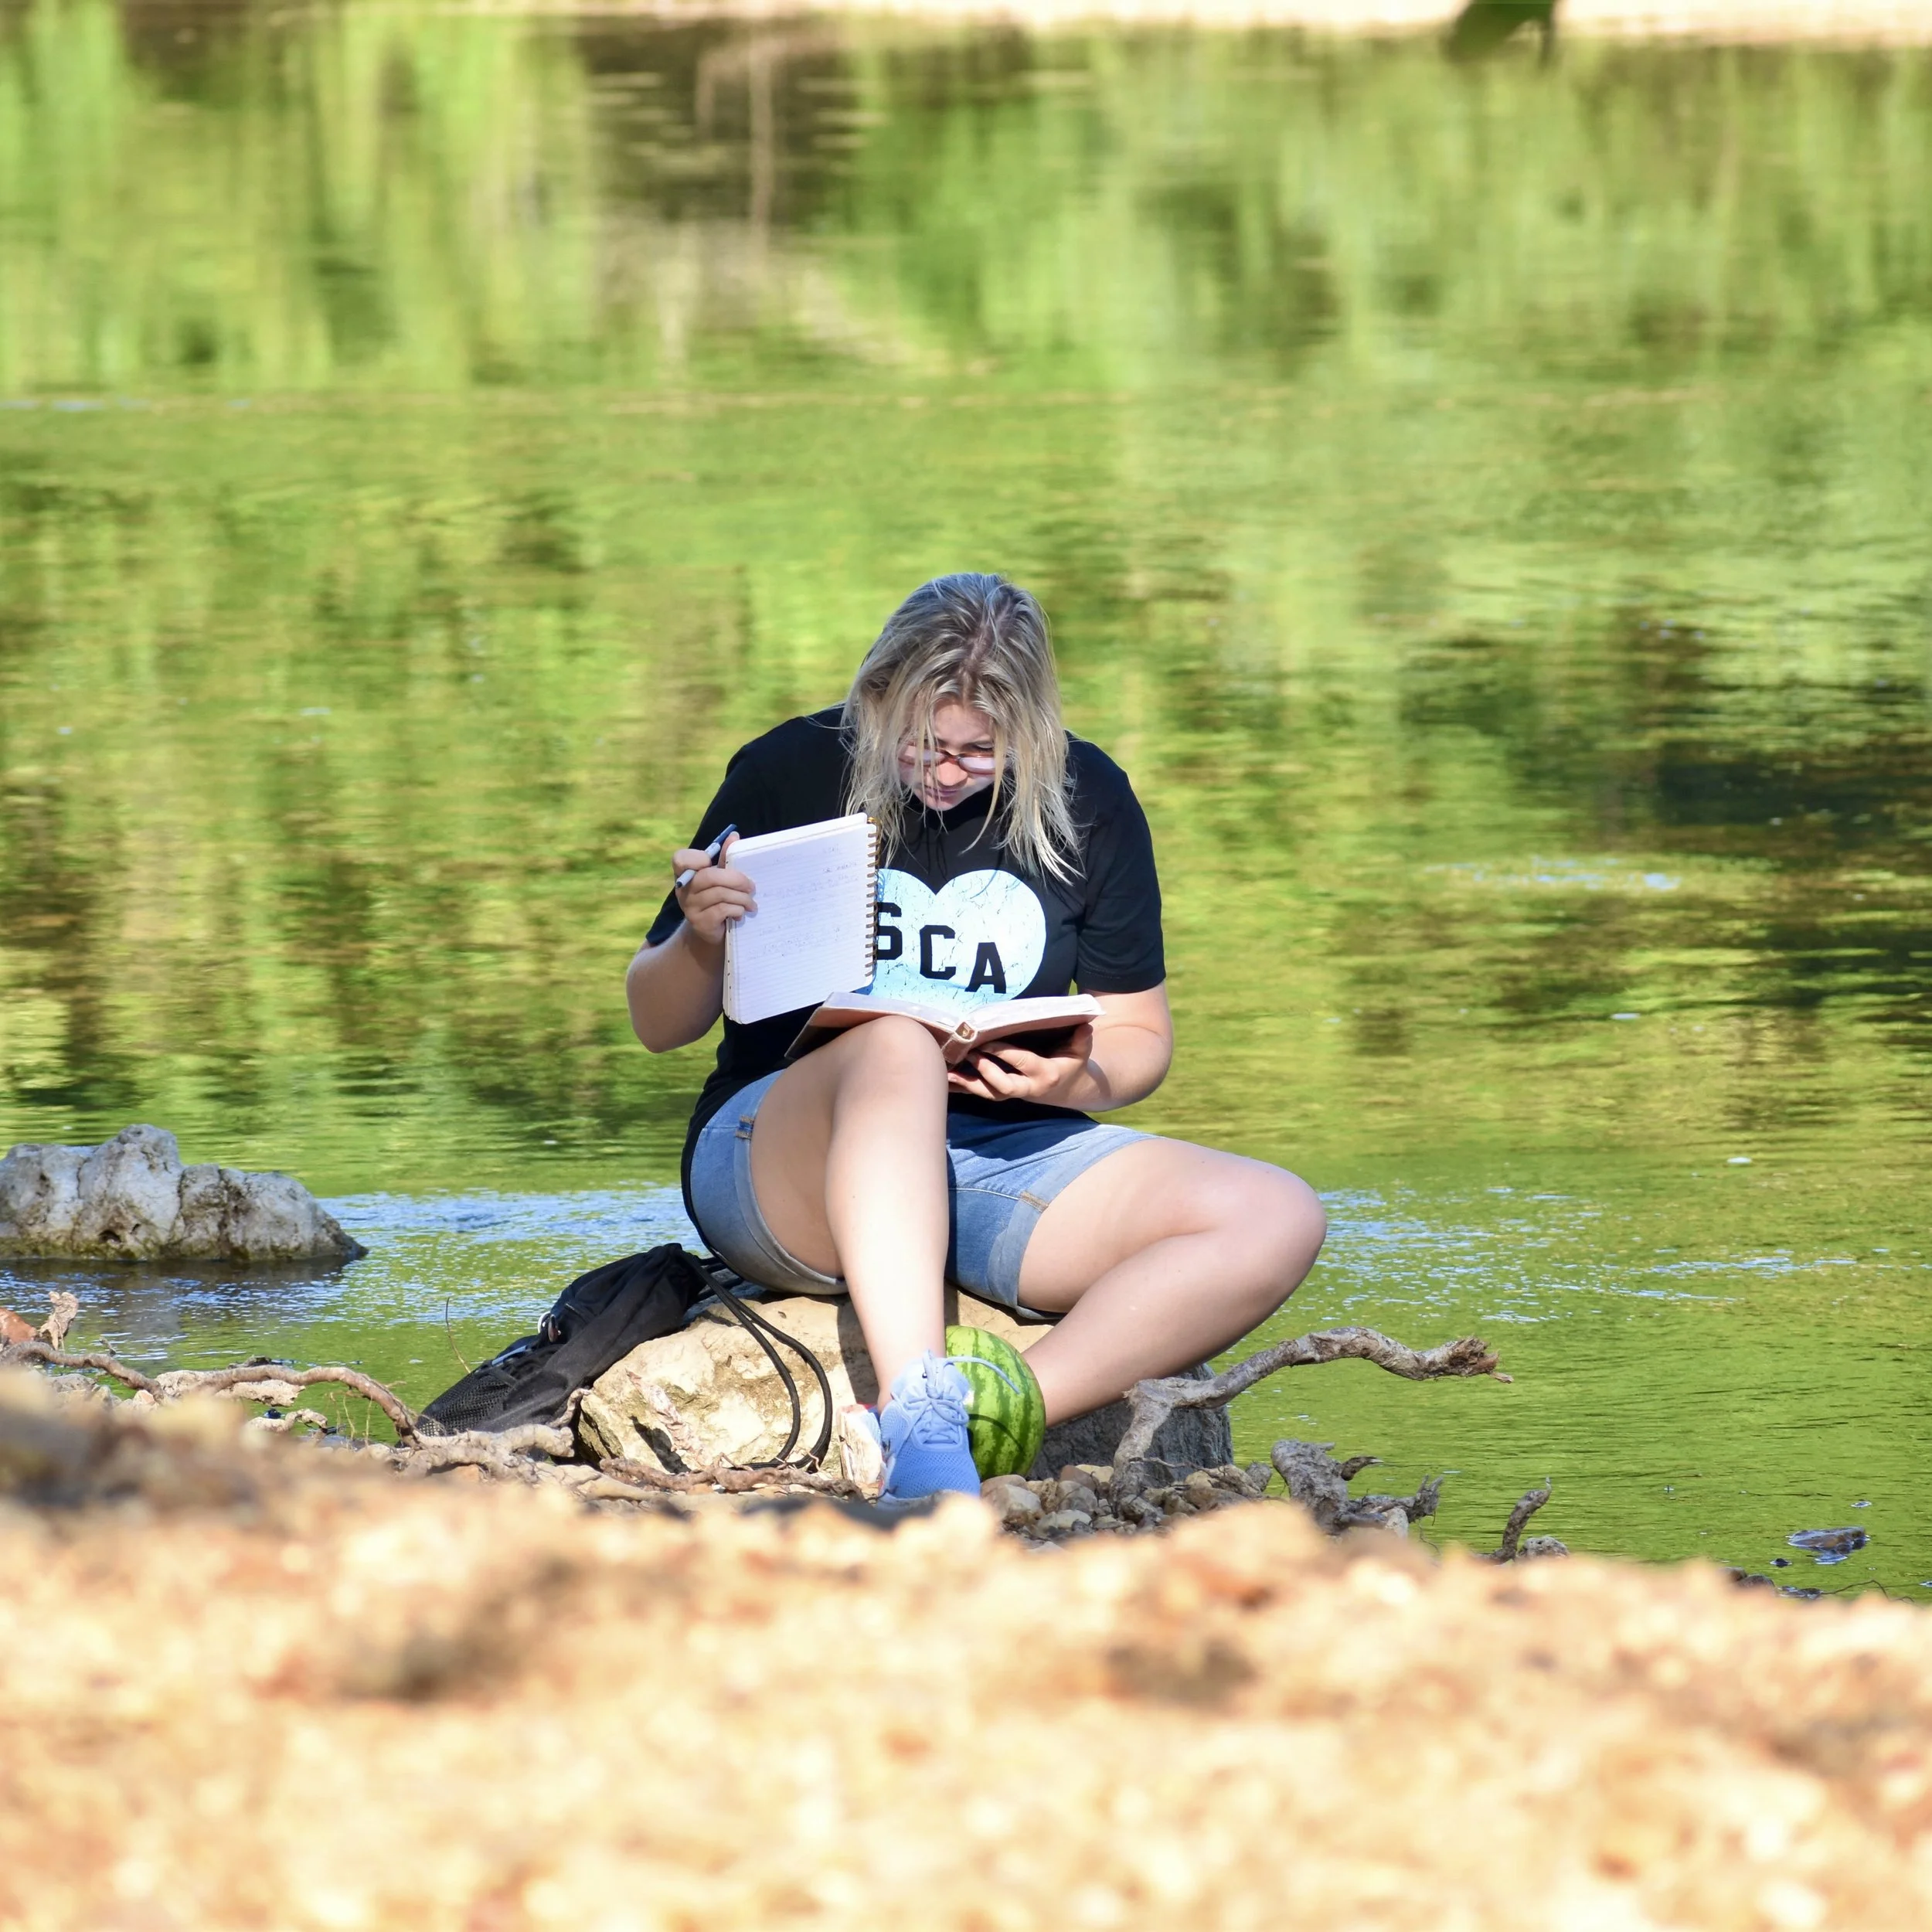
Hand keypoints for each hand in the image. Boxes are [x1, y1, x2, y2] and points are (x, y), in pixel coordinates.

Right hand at [671, 835, 752, 947]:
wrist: (712, 932)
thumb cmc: (717, 899)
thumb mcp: (721, 878)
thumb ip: (725, 858)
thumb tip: (734, 836)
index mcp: (686, 873)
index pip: (681, 859)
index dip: (697, 858)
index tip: (711, 861)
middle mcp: (684, 889)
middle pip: (710, 876)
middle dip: (736, 879)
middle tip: (751, 886)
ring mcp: (689, 907)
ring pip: (720, 894)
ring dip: (742, 898)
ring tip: (750, 903)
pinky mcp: (699, 922)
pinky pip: (723, 910)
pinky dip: (737, 910)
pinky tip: (741, 913)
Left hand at [946, 1023, 1096, 1107]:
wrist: (1068, 1089)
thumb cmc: (1070, 1064)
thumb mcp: (1080, 1052)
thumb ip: (1081, 1039)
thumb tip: (1086, 1023)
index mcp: (1045, 1075)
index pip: (1023, 1063)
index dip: (1005, 1054)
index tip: (988, 1041)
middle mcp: (1028, 1088)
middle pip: (1004, 1087)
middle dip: (986, 1072)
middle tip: (970, 1054)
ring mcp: (1014, 1093)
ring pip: (989, 1094)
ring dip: (967, 1084)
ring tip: (948, 1073)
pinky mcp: (1002, 1094)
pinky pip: (980, 1094)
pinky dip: (961, 1088)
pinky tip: (944, 1080)